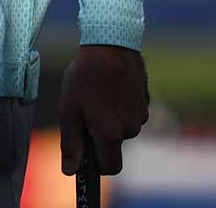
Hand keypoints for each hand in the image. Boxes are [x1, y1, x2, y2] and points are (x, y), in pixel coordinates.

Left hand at [60, 44, 148, 175]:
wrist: (111, 44)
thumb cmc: (85, 76)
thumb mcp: (69, 109)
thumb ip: (71, 142)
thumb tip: (70, 170)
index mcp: (111, 134)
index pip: (110, 168)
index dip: (97, 164)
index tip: (86, 151)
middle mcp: (130, 129)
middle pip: (114, 145)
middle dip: (100, 135)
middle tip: (84, 110)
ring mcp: (141, 115)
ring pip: (123, 128)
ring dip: (110, 118)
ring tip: (96, 94)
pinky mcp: (145, 101)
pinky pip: (130, 113)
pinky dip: (120, 106)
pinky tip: (109, 87)